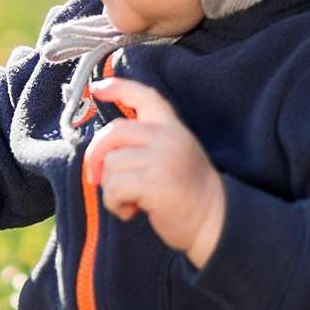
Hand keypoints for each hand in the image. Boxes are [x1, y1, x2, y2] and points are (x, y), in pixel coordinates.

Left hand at [82, 77, 226, 266]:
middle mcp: (168, 137)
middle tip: (96, 177)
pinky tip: (131, 211)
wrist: (214, 221)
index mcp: (172, 128)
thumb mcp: (173, 155)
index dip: (118, 88)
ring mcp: (163, 158)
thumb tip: (102, 151)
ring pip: (111, 164)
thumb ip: (145, 144)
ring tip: (130, 201)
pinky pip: (114, 187)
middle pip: (114, 132)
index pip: (144, 96)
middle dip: (96, 155)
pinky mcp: (155, 182)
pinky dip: (114, 203)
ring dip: (111, 189)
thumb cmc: (187, 193)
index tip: (96, 90)